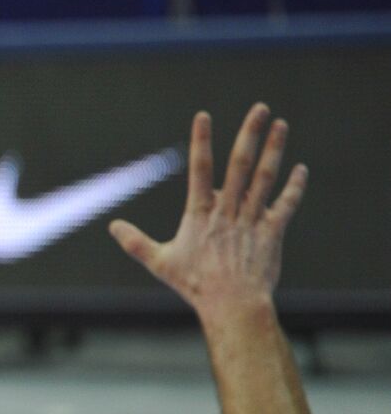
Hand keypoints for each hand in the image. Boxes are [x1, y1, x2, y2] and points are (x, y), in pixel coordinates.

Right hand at [109, 104, 305, 323]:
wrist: (232, 305)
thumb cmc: (195, 285)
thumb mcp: (160, 262)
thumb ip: (135, 242)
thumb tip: (112, 226)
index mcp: (200, 213)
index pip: (200, 169)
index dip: (201, 140)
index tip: (204, 115)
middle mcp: (228, 211)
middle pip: (240, 164)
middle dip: (249, 134)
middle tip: (259, 107)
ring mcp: (252, 220)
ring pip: (264, 178)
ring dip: (274, 150)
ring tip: (281, 124)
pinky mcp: (272, 233)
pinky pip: (286, 205)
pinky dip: (294, 187)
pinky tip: (301, 169)